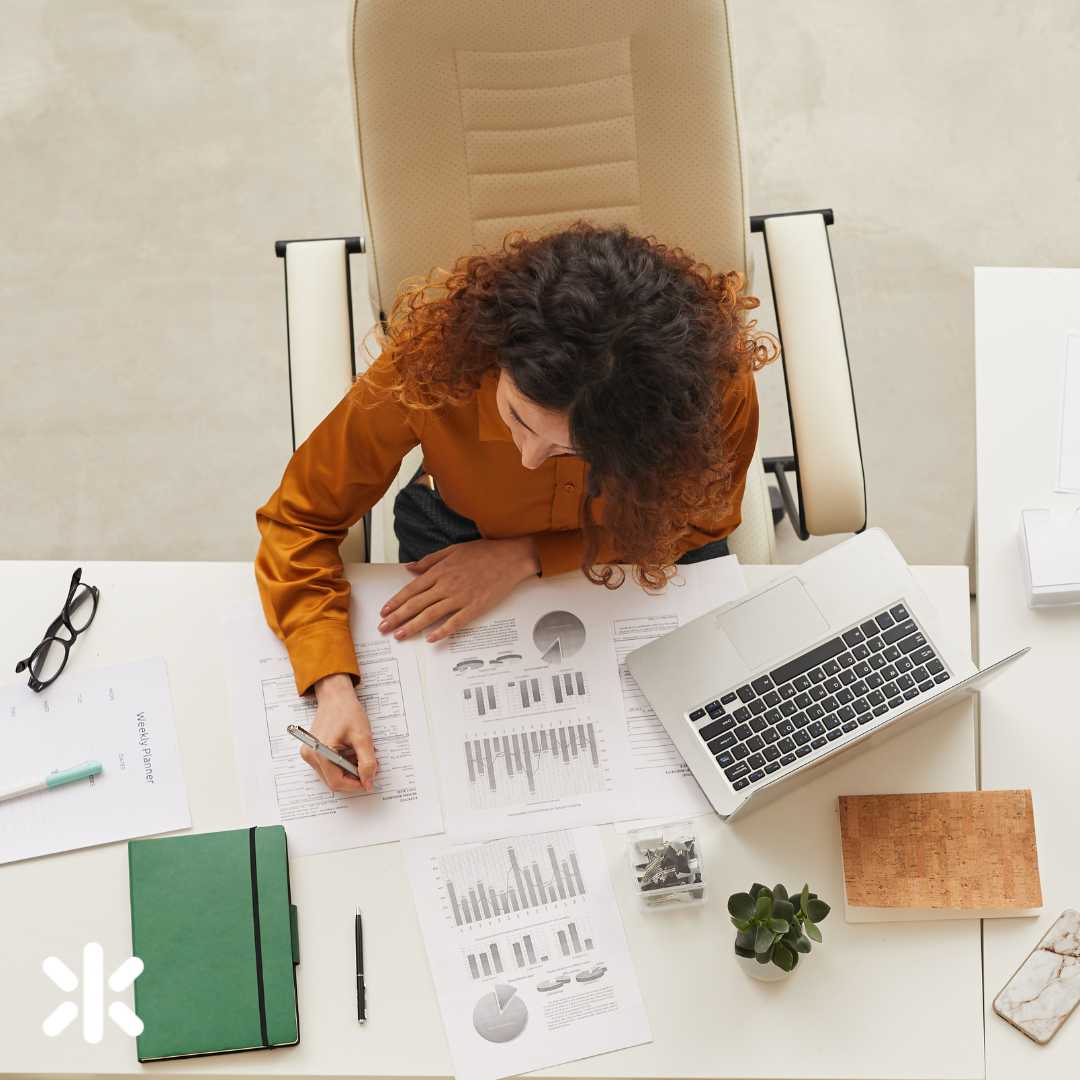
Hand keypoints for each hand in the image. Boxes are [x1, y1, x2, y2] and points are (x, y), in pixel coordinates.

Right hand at [304, 673, 377, 792]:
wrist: (336, 697)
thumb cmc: (347, 711)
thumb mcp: (363, 737)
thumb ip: (367, 762)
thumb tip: (368, 782)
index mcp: (321, 752)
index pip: (337, 782)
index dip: (355, 785)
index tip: (369, 781)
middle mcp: (311, 755)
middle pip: (333, 780)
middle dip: (353, 777)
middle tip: (368, 766)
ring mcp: (309, 753)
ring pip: (331, 775)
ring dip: (348, 770)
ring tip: (359, 755)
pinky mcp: (312, 750)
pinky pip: (328, 767)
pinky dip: (342, 764)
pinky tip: (351, 752)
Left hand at [379, 537, 539, 642]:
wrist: (511, 557)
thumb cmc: (484, 552)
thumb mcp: (453, 549)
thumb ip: (430, 560)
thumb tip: (410, 567)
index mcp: (440, 571)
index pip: (411, 589)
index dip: (395, 602)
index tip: (384, 612)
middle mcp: (447, 584)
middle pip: (416, 604)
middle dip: (396, 617)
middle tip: (383, 628)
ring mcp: (461, 597)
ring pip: (430, 614)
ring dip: (412, 626)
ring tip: (399, 635)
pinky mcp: (475, 607)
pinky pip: (455, 622)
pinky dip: (442, 631)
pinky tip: (431, 638)